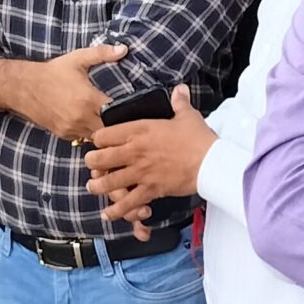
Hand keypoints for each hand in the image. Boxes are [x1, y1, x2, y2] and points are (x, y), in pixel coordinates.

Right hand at [0, 44, 126, 141]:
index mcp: (88, 99)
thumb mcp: (78, 58)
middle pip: (109, 130)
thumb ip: (102, 53)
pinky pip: (83, 138)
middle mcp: (81, 118)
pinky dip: (90, 133)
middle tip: (126, 118)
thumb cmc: (52, 72)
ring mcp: (71, 128)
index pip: (117, 113)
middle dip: (118, 125)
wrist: (23, 87)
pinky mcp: (64, 134)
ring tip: (113, 124)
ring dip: (104, 131)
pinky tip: (94, 124)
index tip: (135, 108)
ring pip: (96, 137)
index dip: (128, 112)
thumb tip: (124, 49)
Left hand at [84, 85, 214, 222]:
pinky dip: (116, 210)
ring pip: (109, 182)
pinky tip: (107, 213)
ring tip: (93, 187)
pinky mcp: (150, 190)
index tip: (100, 142)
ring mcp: (141, 172)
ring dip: (98, 186)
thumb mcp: (187, 115)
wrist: (211, 162)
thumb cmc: (198, 138)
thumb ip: (179, 102)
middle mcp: (135, 152)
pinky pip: (128, 203)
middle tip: (92, 164)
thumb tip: (180, 89)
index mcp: (140, 130)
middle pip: (100, 158)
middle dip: (92, 162)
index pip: (105, 134)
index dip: (98, 139)